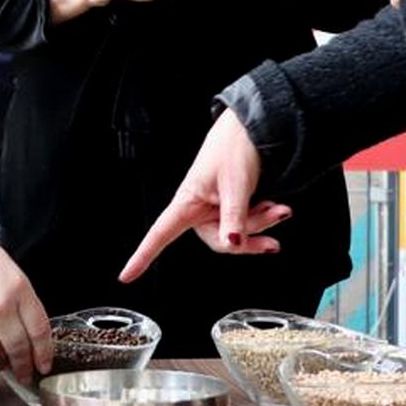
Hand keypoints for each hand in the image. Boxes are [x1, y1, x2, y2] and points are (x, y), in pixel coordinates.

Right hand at [0, 243, 53, 383]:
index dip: (44, 352)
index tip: (44, 365)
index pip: (39, 329)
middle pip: (18, 347)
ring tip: (4, 363)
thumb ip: (22, 303)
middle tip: (25, 375)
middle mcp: (1, 307)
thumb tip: (29, 333)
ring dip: (1, 360)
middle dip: (23, 365)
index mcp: (19, 290)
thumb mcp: (11, 275)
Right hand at [118, 109, 292, 282]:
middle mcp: (198, 208)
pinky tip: (273, 206)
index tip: (126, 276)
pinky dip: (262, 217)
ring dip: (261, 223)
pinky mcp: (231, 206)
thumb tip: (232, 245)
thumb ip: (234, 217)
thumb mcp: (235, 184)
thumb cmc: (233, 148)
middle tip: (273, 222)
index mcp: (187, 201)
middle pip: (219, 241)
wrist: (251, 129)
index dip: (142, 255)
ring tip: (278, 208)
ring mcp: (215, 208)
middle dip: (248, 236)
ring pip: (237, 234)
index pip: (160, 234)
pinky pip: (245, 224)